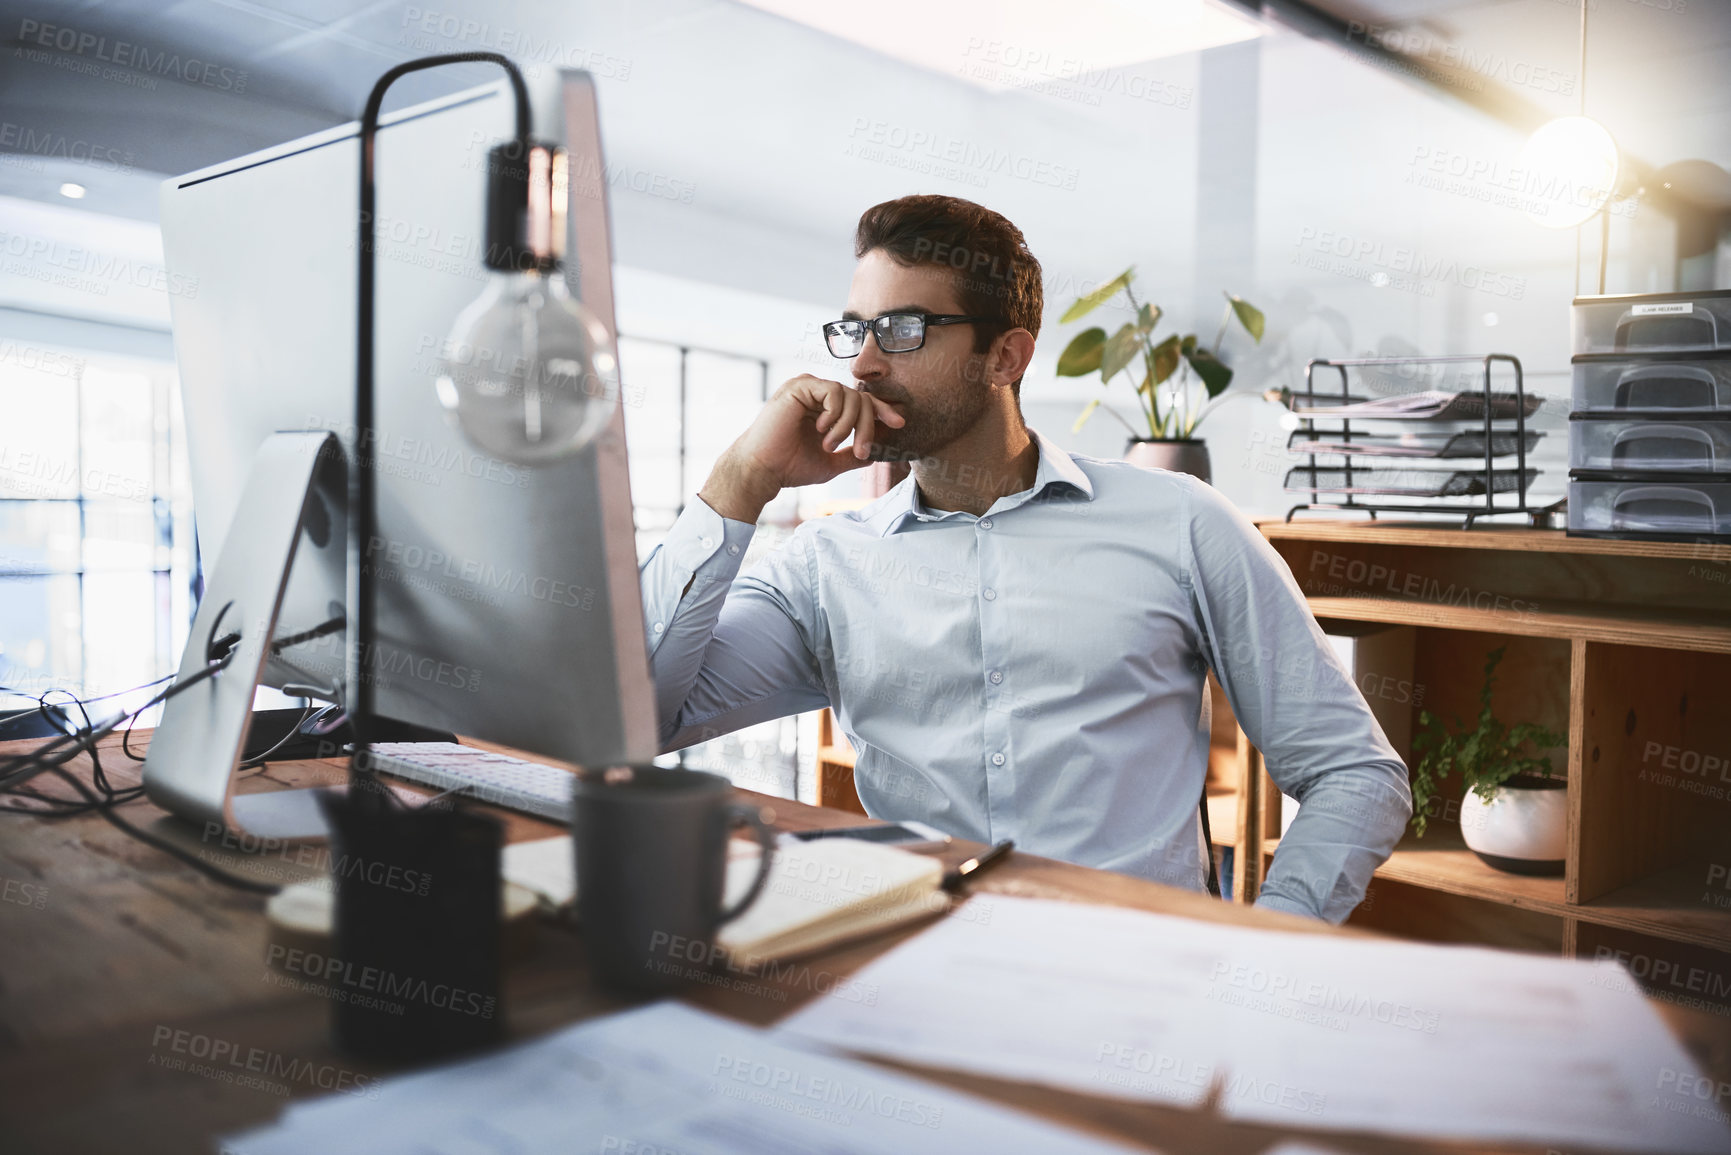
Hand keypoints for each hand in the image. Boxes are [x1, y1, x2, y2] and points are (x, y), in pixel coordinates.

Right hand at [700, 375, 904, 522]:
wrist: (764, 470)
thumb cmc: (790, 467)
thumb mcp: (830, 463)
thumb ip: (851, 456)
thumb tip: (874, 456)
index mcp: (823, 407)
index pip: (860, 402)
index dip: (881, 411)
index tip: (898, 424)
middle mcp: (816, 393)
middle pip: (860, 398)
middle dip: (866, 427)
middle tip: (860, 451)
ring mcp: (808, 387)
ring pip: (850, 395)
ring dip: (848, 426)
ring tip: (830, 445)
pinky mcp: (799, 386)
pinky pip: (834, 391)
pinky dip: (835, 414)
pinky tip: (821, 431)